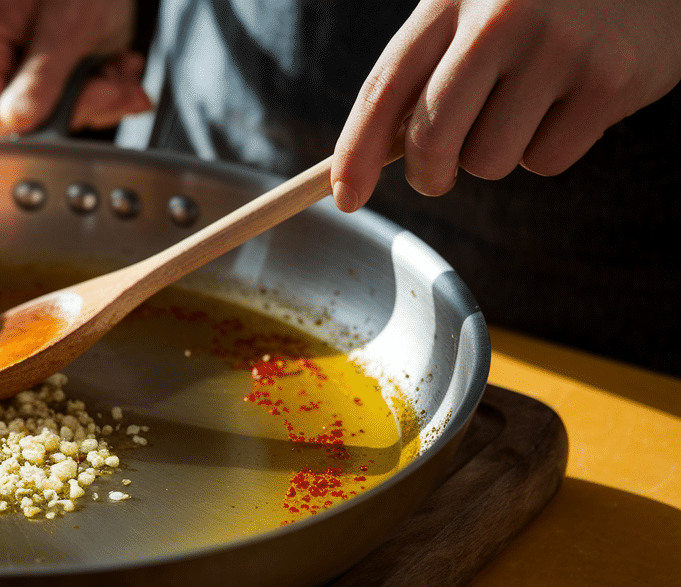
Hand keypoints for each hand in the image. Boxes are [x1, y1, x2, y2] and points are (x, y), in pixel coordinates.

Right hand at [0, 0, 152, 135]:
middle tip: (121, 77)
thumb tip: (17, 123)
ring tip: (119, 62)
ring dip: (90, 87)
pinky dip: (82, 72)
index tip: (97, 95)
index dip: (49, 118)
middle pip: (19, 106)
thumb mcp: (72, 26)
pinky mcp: (9, 36)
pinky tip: (108, 57)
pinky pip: (42, 75)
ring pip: (37, 95)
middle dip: (81, 98)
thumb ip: (44, 80)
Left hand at [332, 0, 680, 211]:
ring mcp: (559, 47)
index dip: (354, 154)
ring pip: (489, 161)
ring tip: (526, 105)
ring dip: (498, 153)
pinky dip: (551, 147)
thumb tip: (370, 157)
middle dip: (428, 174)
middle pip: (430, 139)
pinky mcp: (611, 79)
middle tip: (438, 175)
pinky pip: (547, 160)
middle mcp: (500, 17)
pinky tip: (571, 100)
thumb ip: (426, 69)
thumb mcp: (473, 8)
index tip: (344, 198)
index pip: (382, 89)